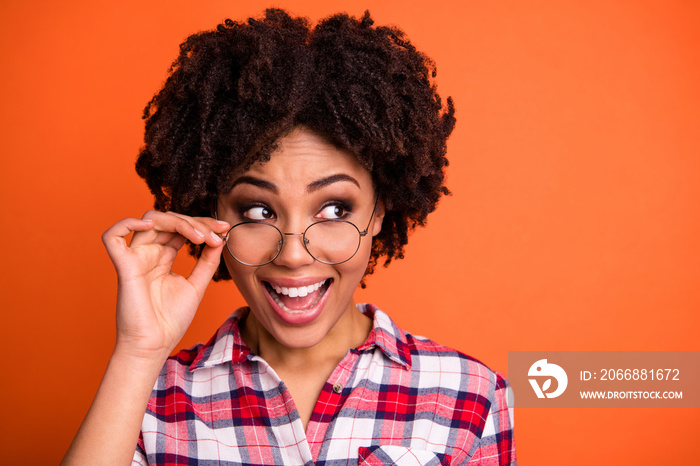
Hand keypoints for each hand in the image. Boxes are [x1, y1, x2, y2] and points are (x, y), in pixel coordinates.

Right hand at [101, 211, 229, 359]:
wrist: (154, 345)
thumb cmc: (171, 320)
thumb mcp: (197, 285)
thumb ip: (207, 261)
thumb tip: (220, 238)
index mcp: (163, 257)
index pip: (180, 228)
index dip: (202, 224)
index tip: (224, 229)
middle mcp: (148, 253)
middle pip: (168, 220)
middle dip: (195, 222)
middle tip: (216, 233)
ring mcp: (135, 258)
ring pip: (149, 221)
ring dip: (178, 222)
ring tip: (200, 236)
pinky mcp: (123, 266)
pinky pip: (112, 237)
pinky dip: (127, 223)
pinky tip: (151, 225)